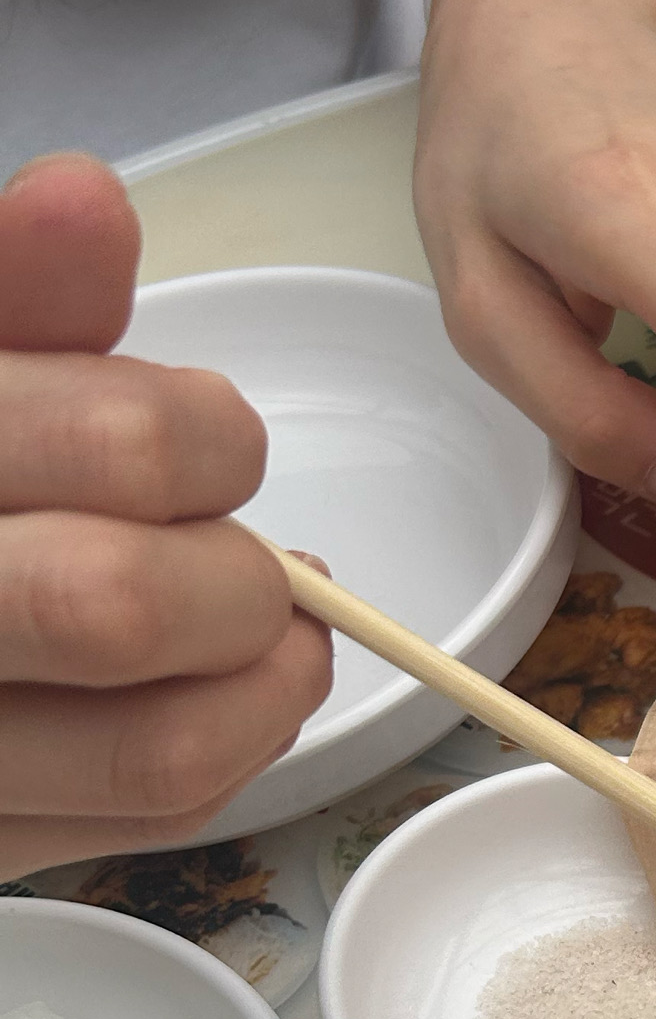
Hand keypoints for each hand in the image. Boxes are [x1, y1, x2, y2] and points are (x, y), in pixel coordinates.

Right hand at [0, 157, 331, 881]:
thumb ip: (19, 295)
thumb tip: (86, 198)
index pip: (119, 447)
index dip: (202, 436)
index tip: (202, 436)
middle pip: (121, 606)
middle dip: (233, 571)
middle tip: (241, 549)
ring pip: (162, 749)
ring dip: (262, 679)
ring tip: (266, 624)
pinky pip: (157, 820)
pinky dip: (228, 745)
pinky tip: (216, 688)